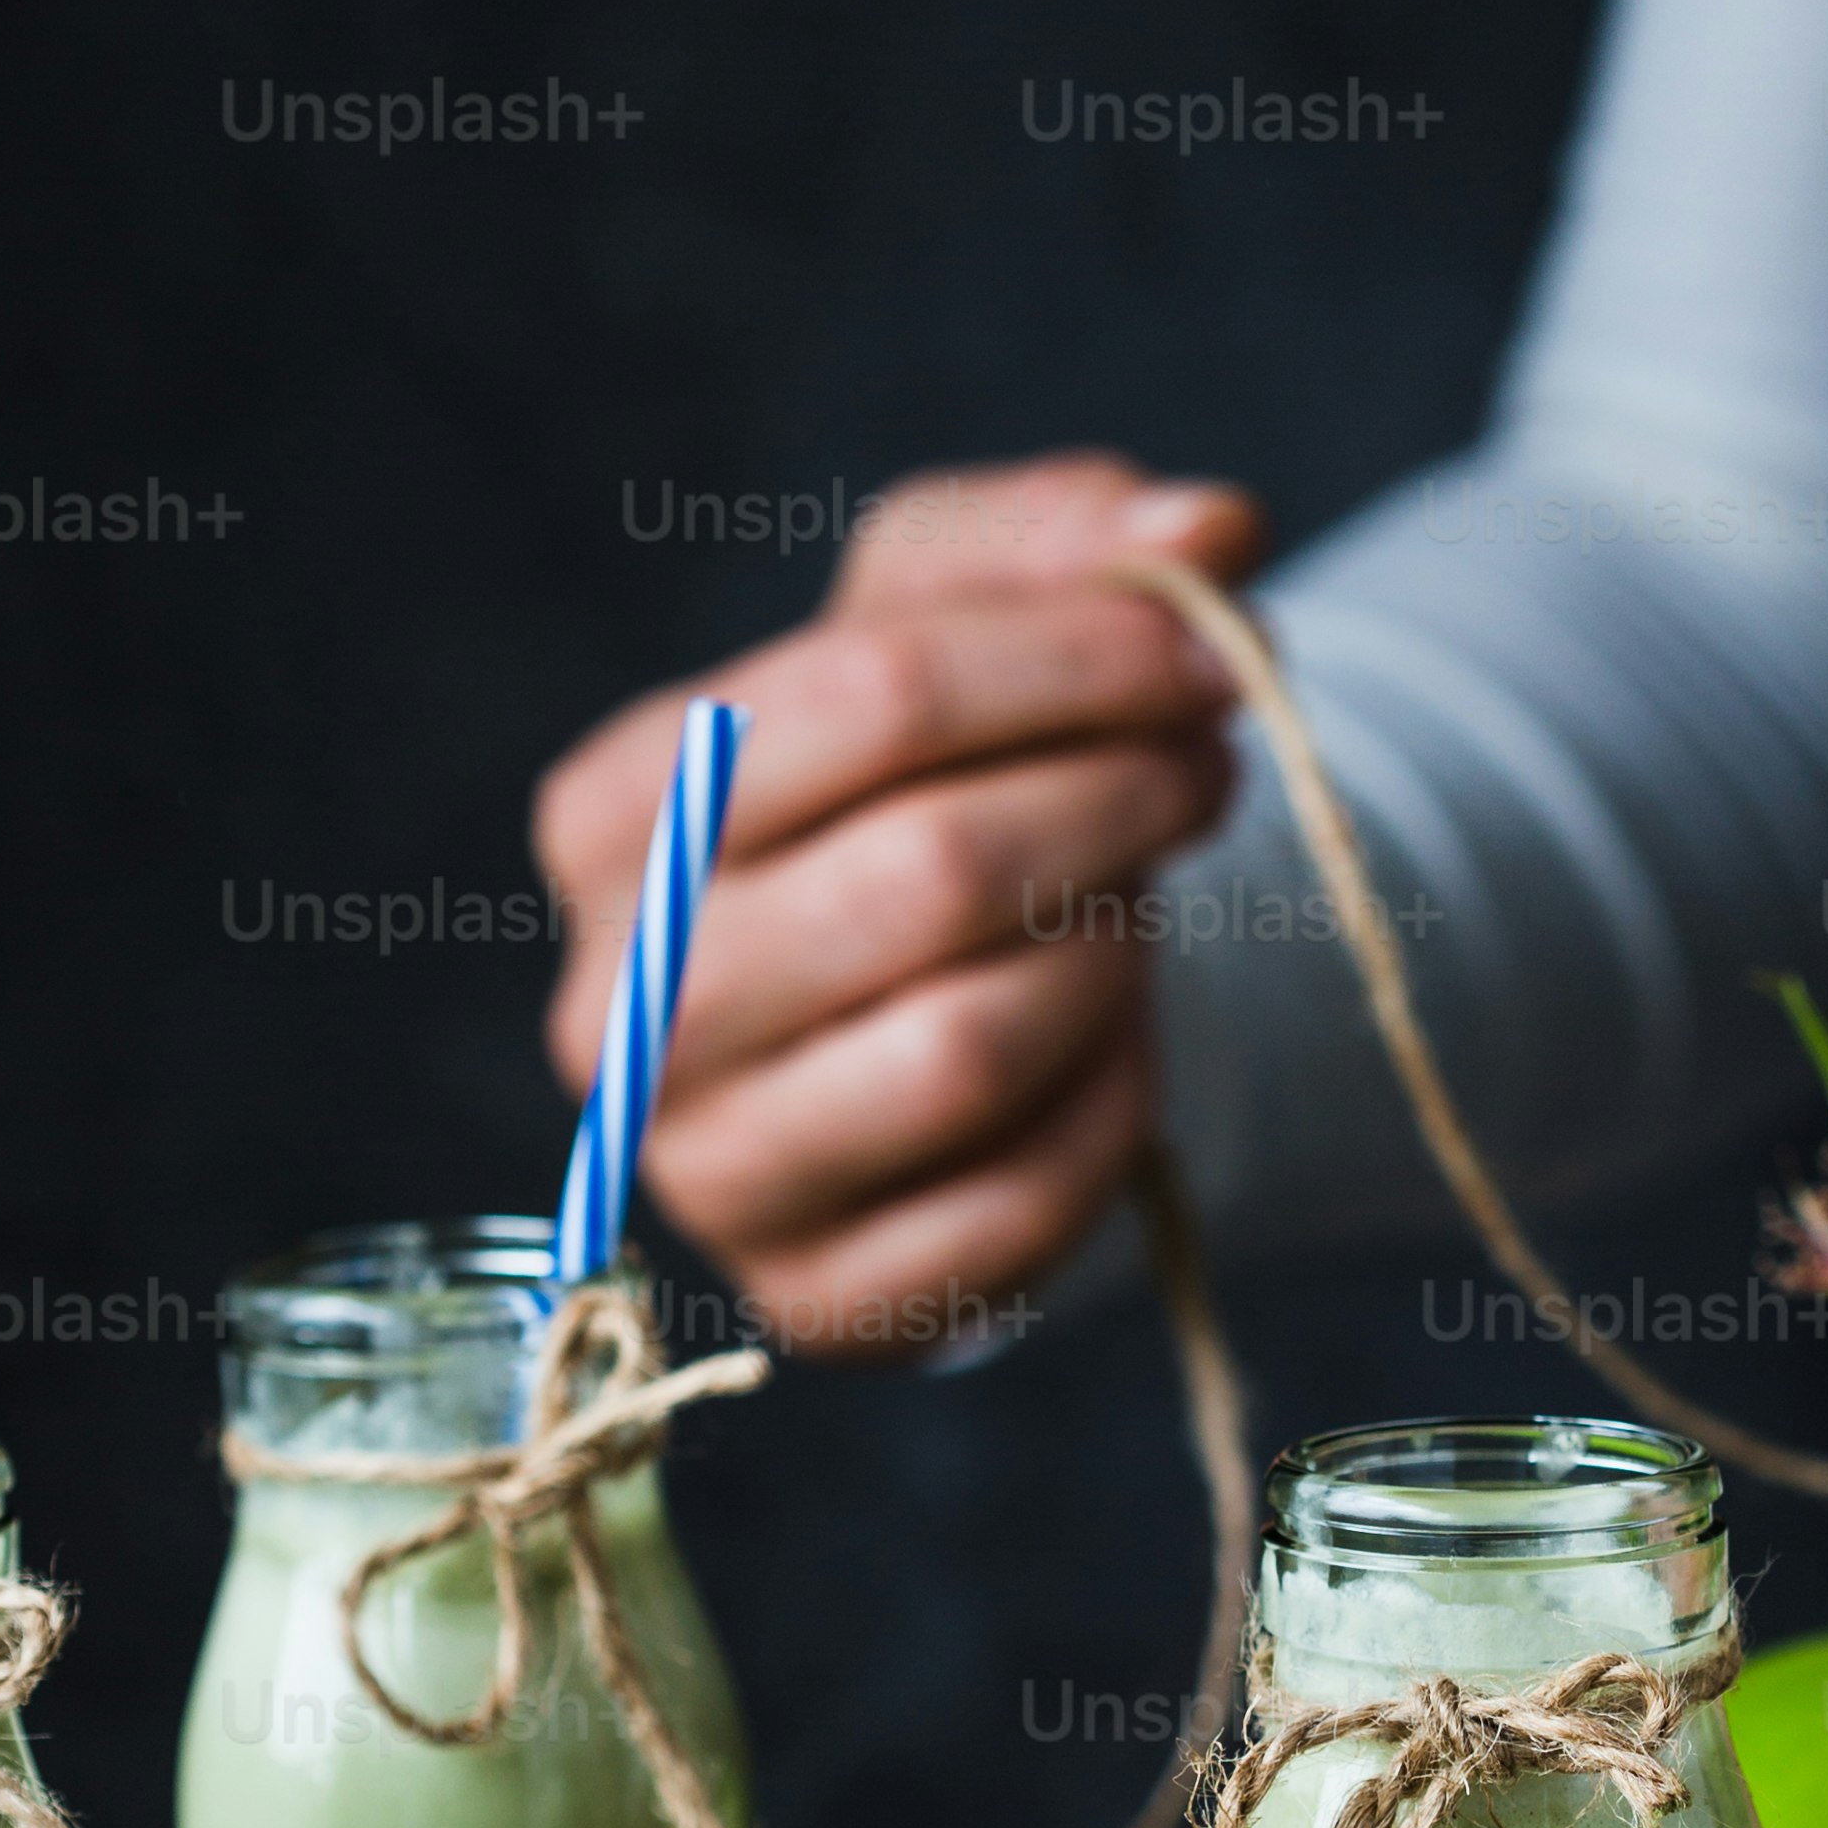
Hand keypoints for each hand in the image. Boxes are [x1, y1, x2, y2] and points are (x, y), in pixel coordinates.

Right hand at [534, 456, 1267, 1355]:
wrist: (930, 1020)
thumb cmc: (932, 791)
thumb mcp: (967, 619)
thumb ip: (1075, 537)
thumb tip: (1210, 525)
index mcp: (615, 812)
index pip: (872, 690)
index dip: (1081, 656)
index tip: (1212, 645)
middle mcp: (616, 1003)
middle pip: (928, 870)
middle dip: (1115, 801)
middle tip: (1207, 771)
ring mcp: (702, 1171)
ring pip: (965, 1050)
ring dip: (1108, 963)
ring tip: (1135, 909)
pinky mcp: (816, 1302)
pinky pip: (1015, 1208)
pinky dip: (1110, 1117)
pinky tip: (1114, 1053)